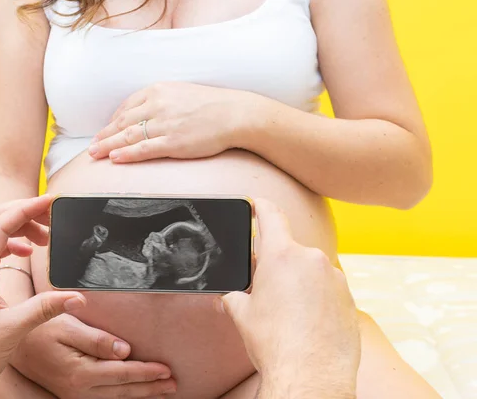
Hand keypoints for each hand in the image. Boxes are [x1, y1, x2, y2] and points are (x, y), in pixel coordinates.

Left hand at [0, 195, 85, 397]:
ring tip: (46, 236)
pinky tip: (27, 251)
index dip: (25, 209)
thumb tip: (78, 297)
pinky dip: (12, 241)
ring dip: (19, 226)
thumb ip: (45, 309)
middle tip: (53, 213)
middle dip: (24, 211)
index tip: (51, 201)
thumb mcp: (12, 331)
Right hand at [12, 314, 176, 398]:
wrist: (13, 343)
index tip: (167, 370)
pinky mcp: (72, 393)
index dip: (147, 372)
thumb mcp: (68, 326)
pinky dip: (123, 398)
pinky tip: (135, 394)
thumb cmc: (41, 328)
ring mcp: (74, 395)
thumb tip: (125, 350)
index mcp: (80, 372)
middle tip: (174, 385)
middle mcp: (79, 390)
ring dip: (141, 395)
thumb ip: (97, 340)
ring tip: (163, 391)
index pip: (123, 373)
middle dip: (150, 388)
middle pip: (123, 391)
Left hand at [89, 82, 247, 161]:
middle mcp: (157, 105)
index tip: (105, 130)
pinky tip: (115, 158)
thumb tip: (146, 114)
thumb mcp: (181, 93)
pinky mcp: (173, 142)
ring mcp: (164, 124)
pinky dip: (126, 154)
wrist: (235, 113)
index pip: (127, 106)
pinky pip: (143, 149)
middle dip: (104, 135)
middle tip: (91, 146)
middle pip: (122, 122)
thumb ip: (161, 101)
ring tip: (95, 154)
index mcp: (158, 91)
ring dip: (108, 145)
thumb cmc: (212, 105)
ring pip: (128, 136)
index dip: (113, 121)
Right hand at [218, 199, 359, 396]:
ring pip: (310, 271)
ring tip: (289, 315)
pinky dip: (317, 299)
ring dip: (299, 284)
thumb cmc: (276, 345)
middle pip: (289, 250)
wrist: (312, 376)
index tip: (256, 203)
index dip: (260, 206)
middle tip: (266, 290)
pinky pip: (328, 289)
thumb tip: (231, 297)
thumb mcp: (243, 315)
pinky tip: (307, 323)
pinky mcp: (349, 297)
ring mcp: (334, 278)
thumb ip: (235, 296)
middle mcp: (311, 259)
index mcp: (281, 256)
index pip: (270, 216)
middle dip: (277, 265)